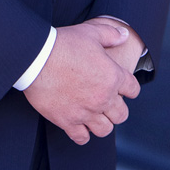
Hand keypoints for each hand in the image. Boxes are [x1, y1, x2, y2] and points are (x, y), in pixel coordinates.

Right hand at [23, 21, 140, 144]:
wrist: (36, 57)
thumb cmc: (63, 43)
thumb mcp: (90, 31)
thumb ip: (110, 34)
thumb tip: (124, 35)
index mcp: (112, 77)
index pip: (133, 90)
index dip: (128, 87)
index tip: (122, 86)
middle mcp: (103, 98)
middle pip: (121, 114)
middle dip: (116, 108)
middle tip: (106, 100)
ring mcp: (85, 112)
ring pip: (104, 129)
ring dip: (101, 122)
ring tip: (93, 113)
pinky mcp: (67, 121)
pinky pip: (82, 137)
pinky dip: (82, 133)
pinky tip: (78, 122)